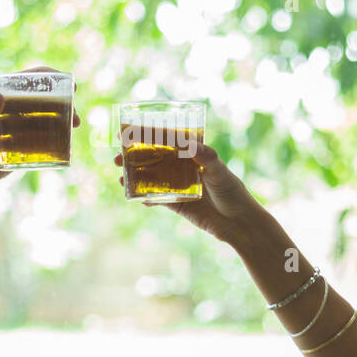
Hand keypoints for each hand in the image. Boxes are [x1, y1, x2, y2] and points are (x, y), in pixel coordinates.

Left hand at [0, 66, 79, 193]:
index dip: (52, 78)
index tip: (70, 85)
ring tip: (73, 129)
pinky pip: (45, 141)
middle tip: (74, 117)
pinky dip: (58, 142)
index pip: (31, 79)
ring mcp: (21, 126)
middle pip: (46, 99)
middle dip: (64, 104)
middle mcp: (15, 107)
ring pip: (49, 119)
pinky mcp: (25, 145)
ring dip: (64, 122)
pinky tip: (67, 148)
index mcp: (2, 93)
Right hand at [113, 142, 261, 245]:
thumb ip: (207, 158)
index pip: (166, 141)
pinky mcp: (177, 205)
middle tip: (117, 158)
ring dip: (135, 177)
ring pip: (151, 178)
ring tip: (120, 178)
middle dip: (133, 157)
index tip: (127, 133)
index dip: (146, 136)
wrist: (239, 224)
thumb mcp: (221, 172)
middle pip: (153, 159)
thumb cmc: (233, 193)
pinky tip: (135, 198)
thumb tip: (191, 144)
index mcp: (192, 154)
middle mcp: (183, 168)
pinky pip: (157, 200)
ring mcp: (178, 186)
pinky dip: (145, 198)